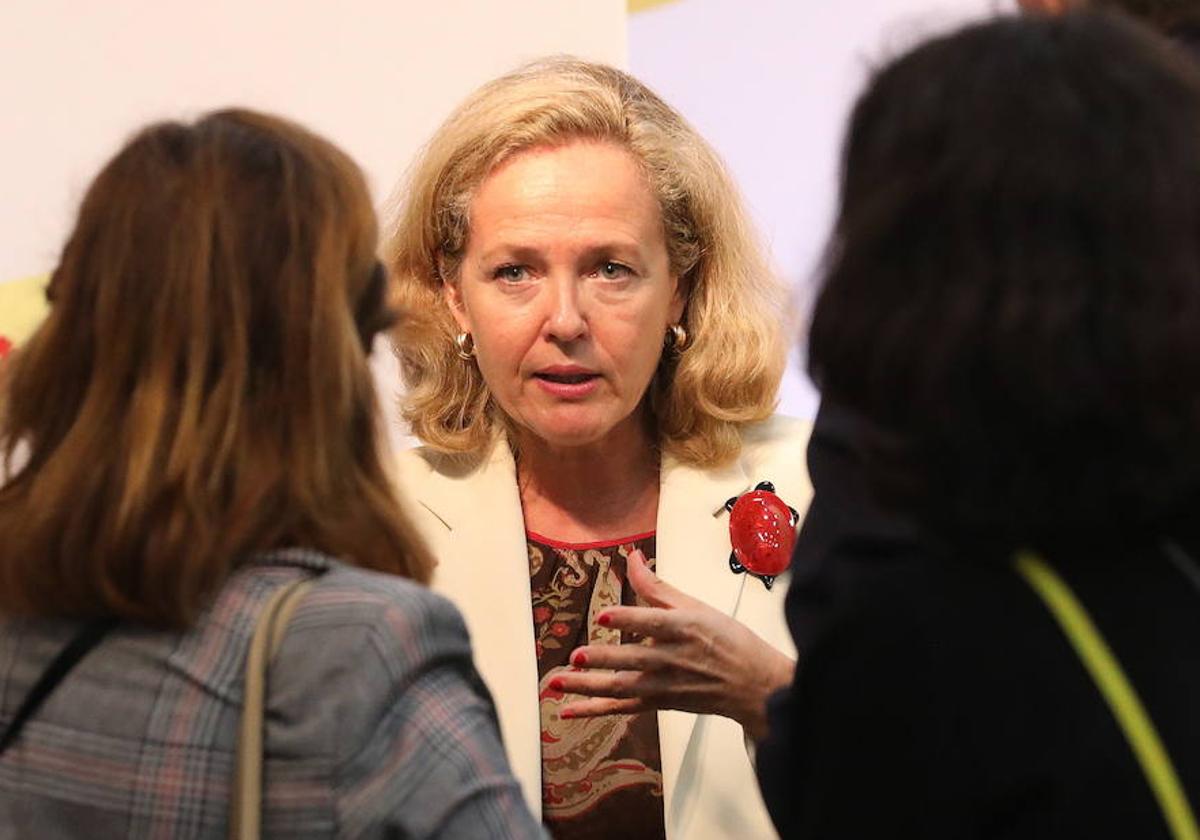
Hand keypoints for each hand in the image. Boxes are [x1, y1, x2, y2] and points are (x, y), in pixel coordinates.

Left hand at [553, 549, 794, 740]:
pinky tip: (568, 710)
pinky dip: (595, 710)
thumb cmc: (727, 641)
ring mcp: (664, 685)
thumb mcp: (695, 607)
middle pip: (633, 659)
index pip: (653, 622)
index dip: (629, 619)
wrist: (753, 684)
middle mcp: (672, 659)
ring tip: (558, 681)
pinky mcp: (659, 702)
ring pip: (622, 687)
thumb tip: (632, 557)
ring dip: (588, 686)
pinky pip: (622, 708)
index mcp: (684, 629)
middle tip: (577, 656)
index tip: (605, 615)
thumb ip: (657, 586)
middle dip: (604, 659)